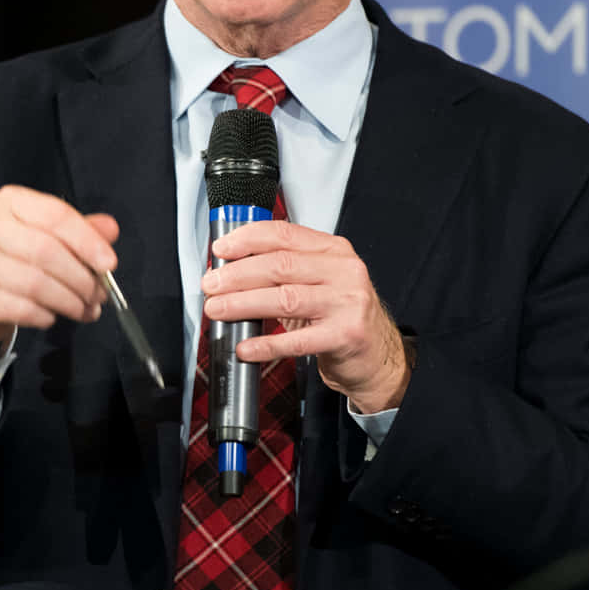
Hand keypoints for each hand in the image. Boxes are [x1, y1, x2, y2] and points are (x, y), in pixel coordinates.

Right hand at [0, 186, 119, 366]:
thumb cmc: (15, 259)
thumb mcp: (48, 236)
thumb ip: (81, 231)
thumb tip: (110, 229)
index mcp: (10, 202)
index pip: (55, 215)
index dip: (87, 241)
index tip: (110, 264)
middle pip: (46, 251)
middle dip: (81, 278)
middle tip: (99, 295)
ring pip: (35, 283)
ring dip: (69, 302)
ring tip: (84, 309)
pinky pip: (20, 308)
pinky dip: (45, 316)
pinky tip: (54, 317)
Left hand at [200, 220, 410, 411]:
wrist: (377, 354)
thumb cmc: (340, 314)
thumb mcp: (319, 281)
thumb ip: (285, 269)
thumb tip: (230, 268)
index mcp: (334, 250)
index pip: (285, 234)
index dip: (247, 239)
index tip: (221, 250)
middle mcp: (344, 271)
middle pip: (280, 265)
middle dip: (237, 275)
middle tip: (211, 285)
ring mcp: (348, 303)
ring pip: (285, 299)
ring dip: (243, 304)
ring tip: (217, 310)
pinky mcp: (346, 335)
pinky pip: (298, 340)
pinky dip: (266, 344)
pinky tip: (246, 347)